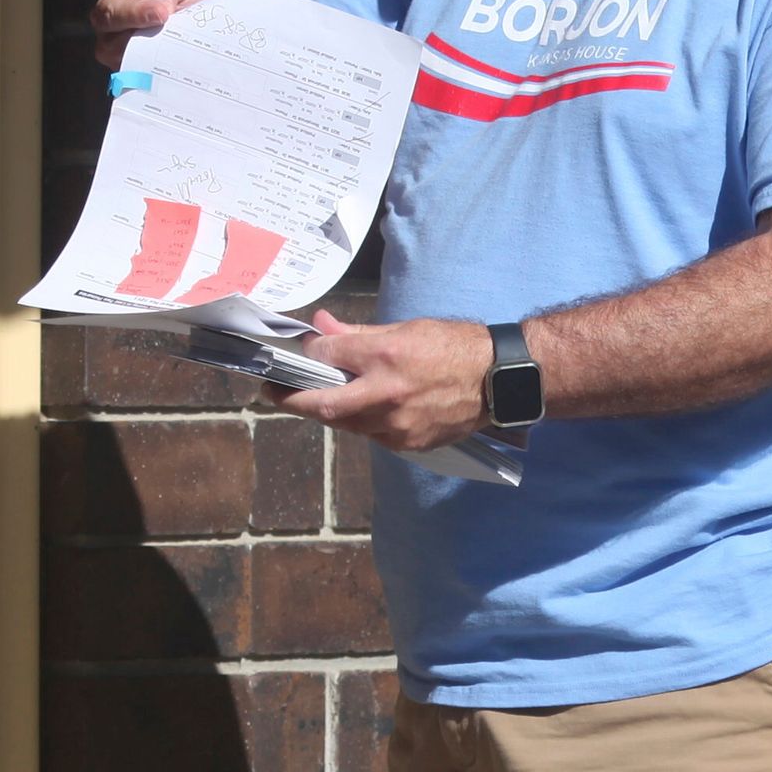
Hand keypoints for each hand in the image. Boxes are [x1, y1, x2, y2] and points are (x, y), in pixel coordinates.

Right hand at [90, 0, 214, 67]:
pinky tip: (179, 70)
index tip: (162, 14)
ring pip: (128, 68)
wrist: (205, 19)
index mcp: (116, 6)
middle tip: (170, 38)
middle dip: (140, 43)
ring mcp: (127, 60)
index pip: (110, 12)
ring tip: (177, 53)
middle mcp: (113, 36)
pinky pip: (144, 84)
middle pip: (110, 47)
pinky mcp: (142, 79)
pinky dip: (161, 78)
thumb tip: (159, 7)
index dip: (132, 14)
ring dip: (152, 62)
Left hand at [278, 313, 494, 451]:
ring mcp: (397, 426)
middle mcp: (387, 395)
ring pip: (347, 424)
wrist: (499, 381)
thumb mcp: (406, 329)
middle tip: (272, 392)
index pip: (329, 357)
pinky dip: (361, 420)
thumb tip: (320, 327)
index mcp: (386, 357)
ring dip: (330, 411)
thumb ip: (358, 334)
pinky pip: (372, 434)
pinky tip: (365, 407)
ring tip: (321, 396)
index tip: (299, 355)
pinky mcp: (409, 444)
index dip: (309, 355)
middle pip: (325, 406)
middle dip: (293, 400)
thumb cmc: (455, 346)